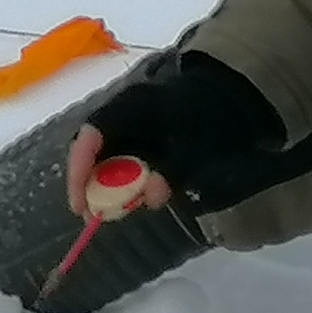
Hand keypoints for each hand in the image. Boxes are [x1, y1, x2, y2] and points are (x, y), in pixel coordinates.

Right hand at [70, 52, 284, 217]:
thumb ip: (173, 173)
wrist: (232, 99)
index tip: (80, 201)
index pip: (94, 132)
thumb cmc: (214, 121)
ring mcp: (129, 121)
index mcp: (135, 105)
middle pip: (91, 146)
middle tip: (90, 213)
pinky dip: (119, 178)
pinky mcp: (137, 133)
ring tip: (108, 210)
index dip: (79, 167)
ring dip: (103, 183)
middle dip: (87, 182)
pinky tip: (129, 196)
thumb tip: (149, 196)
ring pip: (103, 153)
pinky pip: (118, 156)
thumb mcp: (200, 150)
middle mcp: (124, 110)